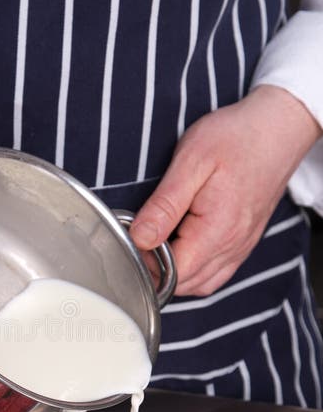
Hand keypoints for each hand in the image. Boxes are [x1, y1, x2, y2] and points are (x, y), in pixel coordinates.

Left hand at [129, 85, 320, 295]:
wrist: (277, 127)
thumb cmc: (235, 137)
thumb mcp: (191, 162)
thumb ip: (164, 206)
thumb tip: (140, 238)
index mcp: (217, 231)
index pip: (172, 274)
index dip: (145, 264)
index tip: (133, 240)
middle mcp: (232, 246)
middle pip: (185, 285)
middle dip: (157, 271)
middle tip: (141, 239)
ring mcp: (241, 247)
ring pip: (201, 284)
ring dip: (175, 273)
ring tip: (158, 242)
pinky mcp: (244, 242)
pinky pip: (216, 272)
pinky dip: (195, 269)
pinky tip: (181, 247)